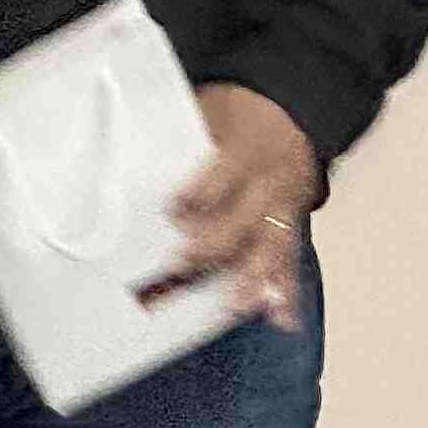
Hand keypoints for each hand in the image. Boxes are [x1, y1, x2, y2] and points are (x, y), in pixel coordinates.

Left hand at [150, 85, 321, 329]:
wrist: (295, 111)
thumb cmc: (240, 111)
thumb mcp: (211, 107)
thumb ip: (185, 134)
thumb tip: (132, 149)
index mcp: (247, 150)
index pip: (223, 175)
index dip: (198, 192)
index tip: (172, 208)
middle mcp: (268, 184)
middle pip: (243, 220)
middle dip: (212, 244)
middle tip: (180, 263)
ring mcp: (283, 210)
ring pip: (270, 249)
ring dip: (250, 279)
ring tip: (232, 307)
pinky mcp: (291, 228)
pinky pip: (290, 261)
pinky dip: (287, 293)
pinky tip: (282, 320)